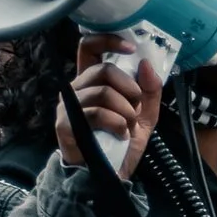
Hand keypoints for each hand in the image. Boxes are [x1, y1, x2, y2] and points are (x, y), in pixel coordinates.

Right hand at [56, 36, 162, 181]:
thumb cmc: (122, 142)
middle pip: (102, 68)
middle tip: (136, 106)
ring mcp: (68, 106)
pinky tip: (120, 135)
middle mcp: (76, 89)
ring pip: (102, 91)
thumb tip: (147, 64)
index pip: (89, 47)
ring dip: (125, 110)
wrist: (110, 175)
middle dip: (129, 87)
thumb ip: (150, 89)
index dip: (108, 40)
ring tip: (128, 126)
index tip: (131, 48)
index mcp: (92, 82)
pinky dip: (118, 124)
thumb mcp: (145, 114)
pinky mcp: (66, 124)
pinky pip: (97, 113)